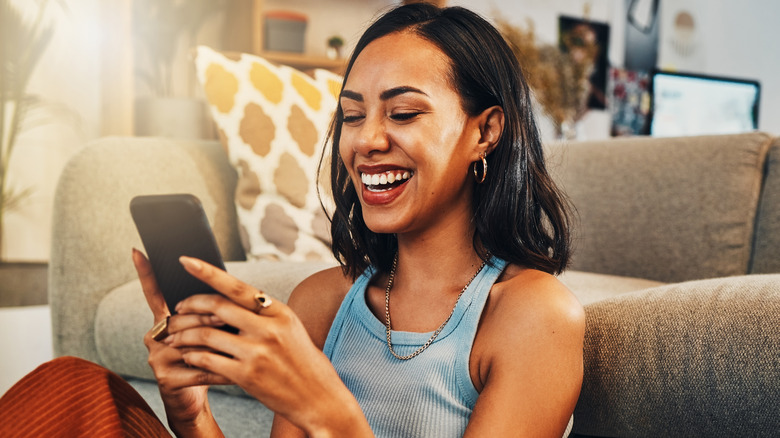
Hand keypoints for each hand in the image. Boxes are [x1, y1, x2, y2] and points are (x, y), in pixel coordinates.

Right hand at [133, 249, 225, 436]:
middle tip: (231, 320)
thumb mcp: (207, 331)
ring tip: (237, 343)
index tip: (138, 250)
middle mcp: (155, 335)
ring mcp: (157, 357)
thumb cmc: (206, 357)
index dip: (145, 272)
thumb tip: (227, 284)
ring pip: (191, 341)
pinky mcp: (166, 378)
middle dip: (210, 317)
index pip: (154, 292)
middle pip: (182, 317)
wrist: (194, 398)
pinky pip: (199, 367)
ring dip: (217, 341)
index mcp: (164, 320)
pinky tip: (236, 372)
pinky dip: (221, 368)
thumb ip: (210, 311)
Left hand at [166, 256, 370, 436]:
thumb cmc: (302, 361)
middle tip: (176, 309)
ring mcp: (256, 353)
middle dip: (190, 305)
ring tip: (174, 337)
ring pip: (206, 335)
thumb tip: (231, 298)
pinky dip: (192, 357)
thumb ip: (263, 313)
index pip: (237, 286)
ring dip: (184, 335)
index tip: (187, 260)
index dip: (208, 272)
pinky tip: (188, 356)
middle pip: (217, 307)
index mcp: (279, 312)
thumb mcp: (290, 328)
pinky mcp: (246, 376)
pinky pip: (208, 360)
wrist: (318, 397)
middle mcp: (268, 329)